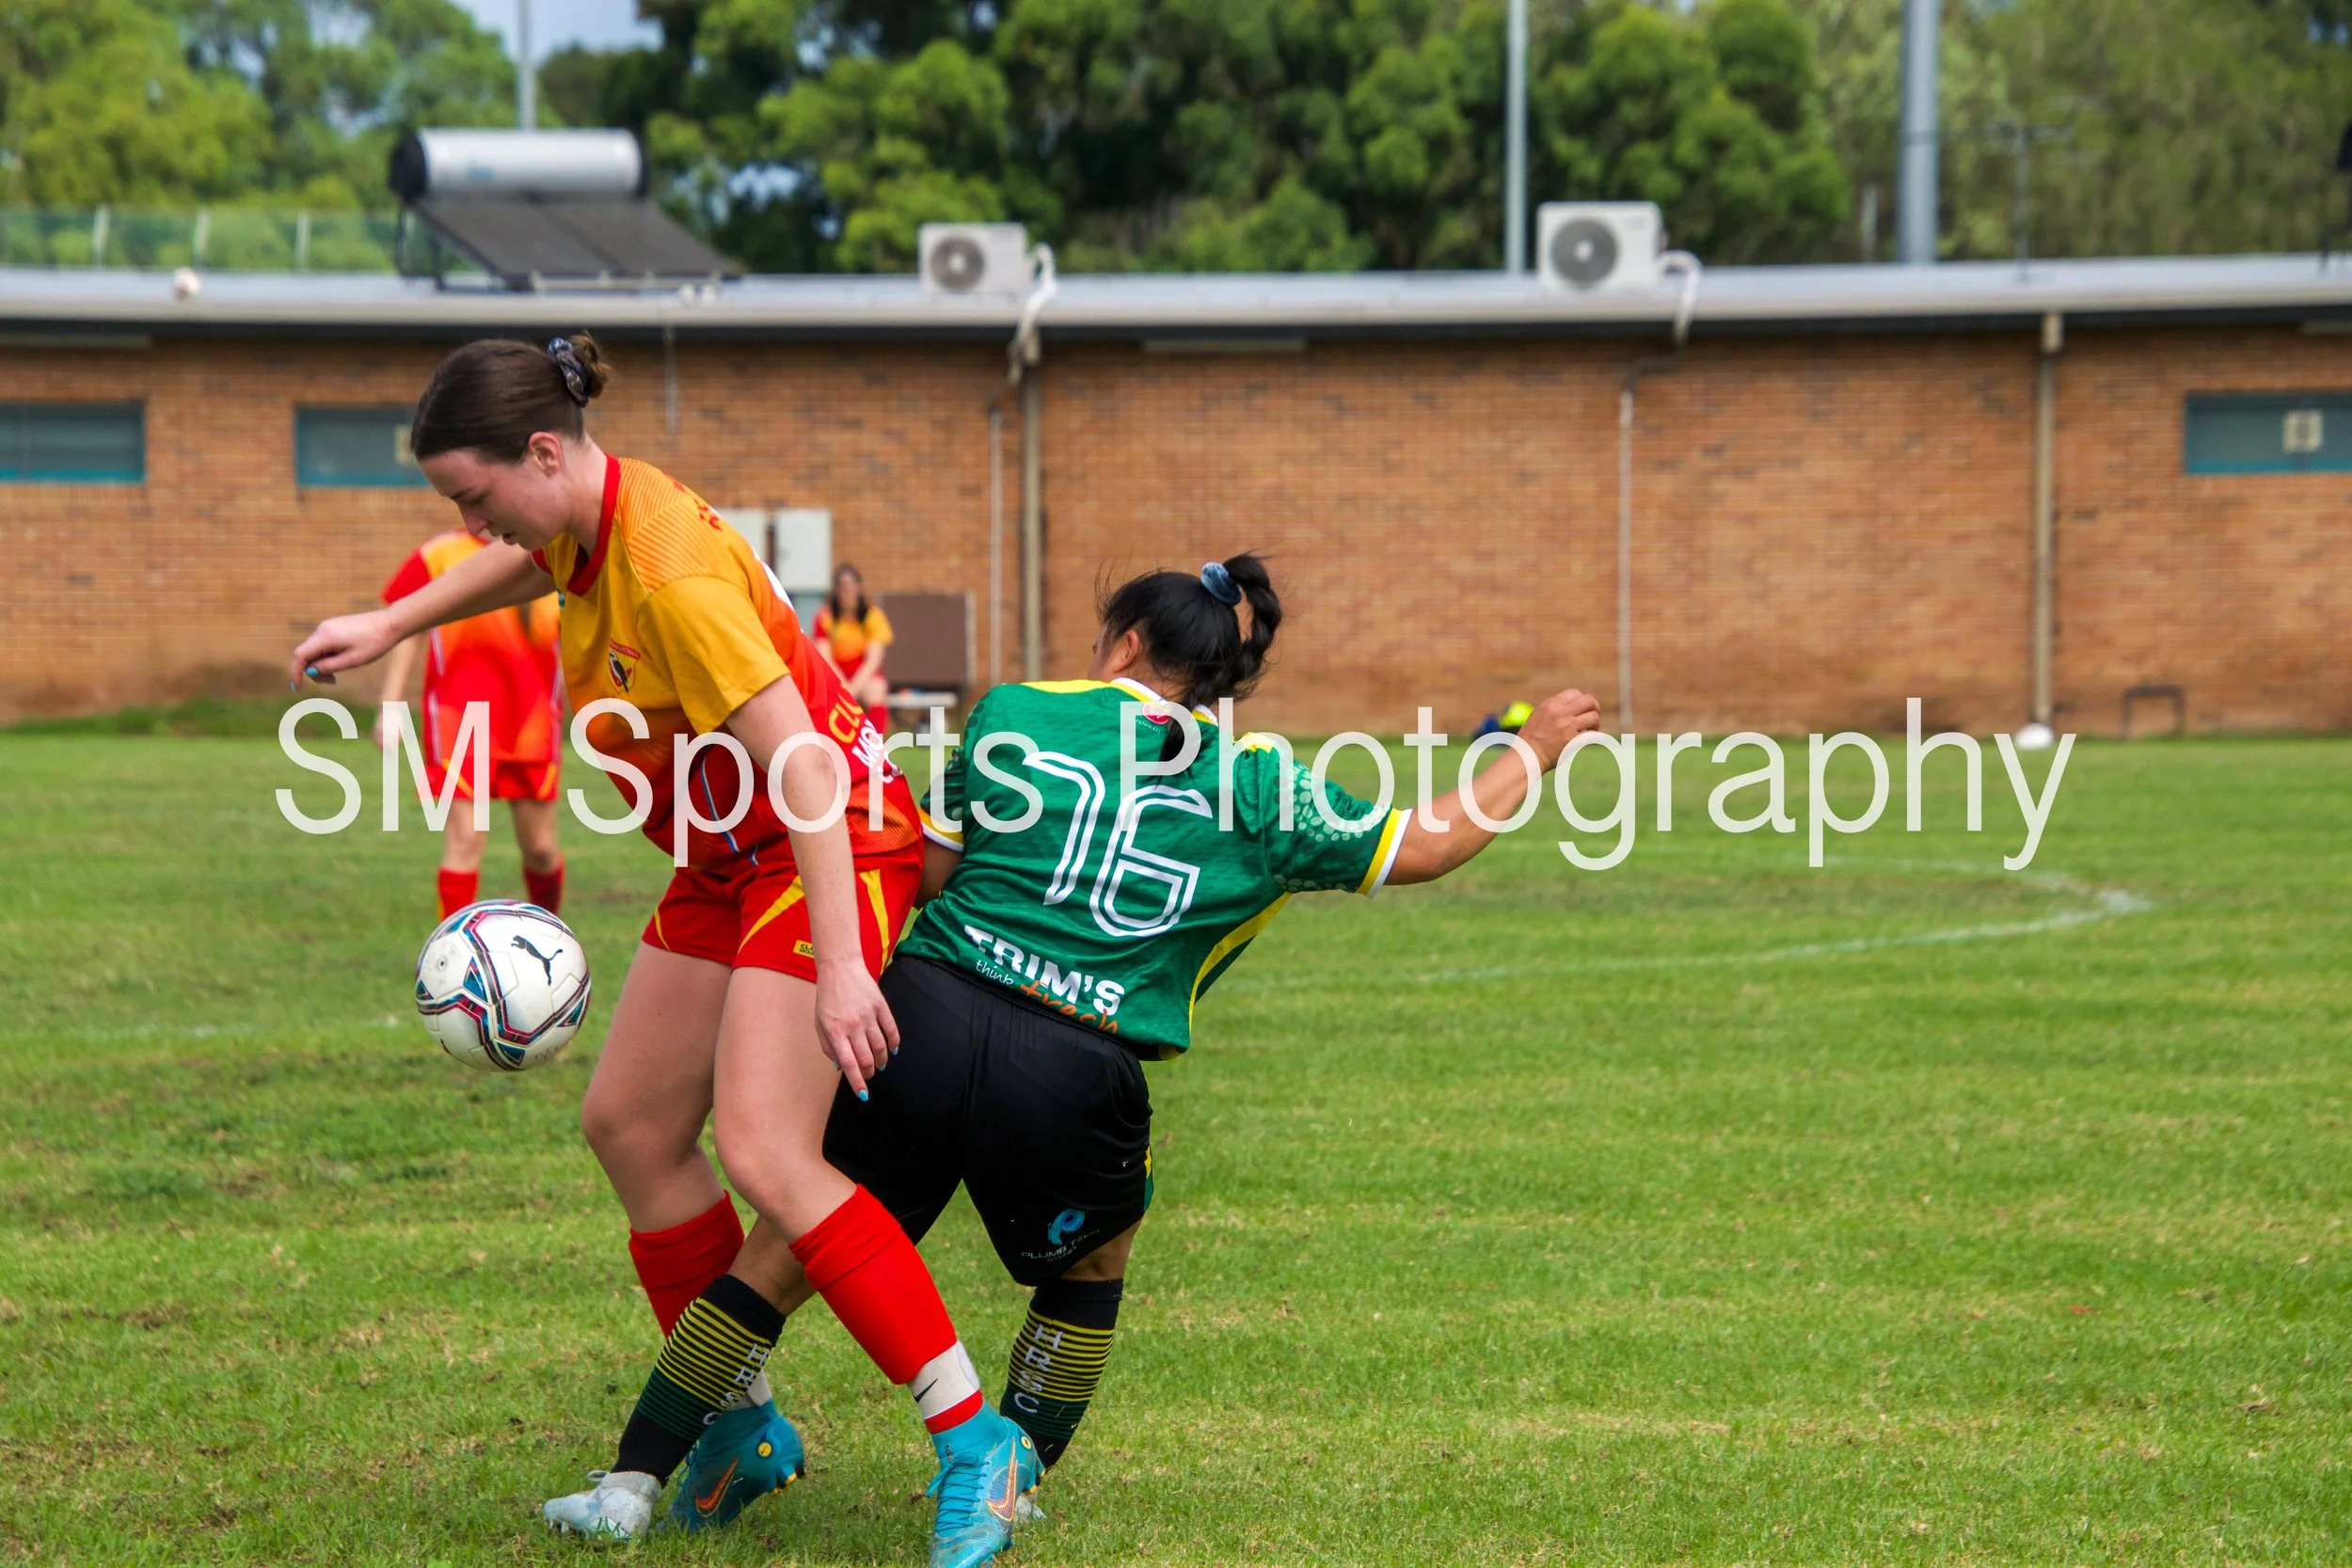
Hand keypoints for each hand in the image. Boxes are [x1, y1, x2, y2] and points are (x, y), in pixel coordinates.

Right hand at [291, 608, 400, 687]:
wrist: (391, 624)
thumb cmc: (375, 643)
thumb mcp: (352, 660)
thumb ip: (329, 666)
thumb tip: (310, 671)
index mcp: (325, 636)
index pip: (300, 655)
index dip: (296, 672)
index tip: (297, 687)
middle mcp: (323, 629)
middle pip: (307, 653)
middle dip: (314, 670)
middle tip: (332, 681)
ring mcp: (328, 626)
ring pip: (315, 649)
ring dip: (322, 664)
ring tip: (339, 673)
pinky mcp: (335, 626)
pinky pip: (324, 644)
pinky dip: (327, 656)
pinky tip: (343, 660)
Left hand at [814, 962, 899, 1098]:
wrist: (840, 968)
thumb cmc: (827, 998)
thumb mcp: (819, 1023)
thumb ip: (828, 1046)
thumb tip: (840, 1067)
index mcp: (835, 1031)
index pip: (849, 1064)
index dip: (857, 1082)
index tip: (863, 1095)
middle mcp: (853, 1026)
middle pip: (867, 1059)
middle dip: (869, 1073)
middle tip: (868, 1075)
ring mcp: (869, 1016)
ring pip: (881, 1048)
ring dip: (881, 1061)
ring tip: (879, 1064)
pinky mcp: (881, 1006)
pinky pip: (892, 1030)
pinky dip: (894, 1043)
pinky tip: (892, 1049)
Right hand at [1517, 687, 1603, 767]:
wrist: (1527, 755)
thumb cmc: (1531, 737)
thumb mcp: (1539, 714)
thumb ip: (1555, 707)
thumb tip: (1573, 704)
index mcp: (1551, 704)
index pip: (1575, 693)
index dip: (1582, 700)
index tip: (1582, 708)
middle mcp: (1560, 712)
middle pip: (1589, 701)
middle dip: (1594, 708)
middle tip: (1592, 716)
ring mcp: (1568, 726)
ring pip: (1594, 717)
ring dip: (1594, 724)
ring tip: (1588, 729)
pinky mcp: (1573, 740)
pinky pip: (1592, 734)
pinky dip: (1591, 737)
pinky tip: (1584, 739)